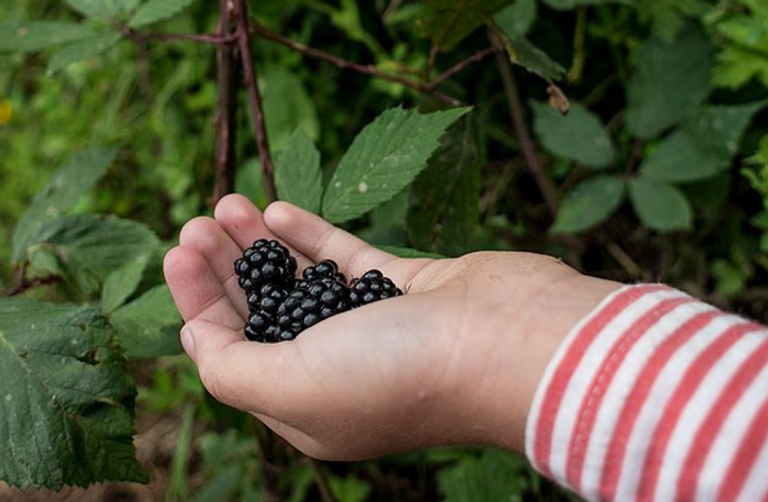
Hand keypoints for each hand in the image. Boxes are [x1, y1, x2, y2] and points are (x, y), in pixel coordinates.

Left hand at [163, 194, 619, 459]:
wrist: (511, 342)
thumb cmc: (400, 373)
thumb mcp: (294, 385)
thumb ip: (233, 370)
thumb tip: (198, 340)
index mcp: (307, 407)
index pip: (233, 352)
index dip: (199, 302)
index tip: (176, 250)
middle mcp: (338, 370)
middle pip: (263, 313)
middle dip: (225, 268)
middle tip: (196, 221)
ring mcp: (374, 327)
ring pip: (300, 281)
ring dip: (259, 245)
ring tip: (227, 203)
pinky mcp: (405, 287)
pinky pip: (345, 258)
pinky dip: (309, 235)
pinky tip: (275, 210)